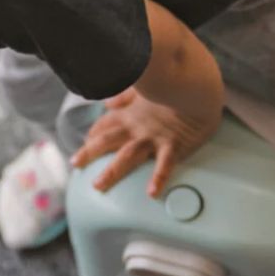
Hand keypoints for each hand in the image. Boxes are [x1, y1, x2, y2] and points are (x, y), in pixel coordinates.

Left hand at [70, 87, 221, 196]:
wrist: (200, 83)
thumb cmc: (174, 82)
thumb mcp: (146, 85)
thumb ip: (126, 95)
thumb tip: (108, 102)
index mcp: (132, 113)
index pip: (107, 124)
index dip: (94, 132)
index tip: (86, 141)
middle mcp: (139, 127)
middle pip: (109, 140)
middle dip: (90, 152)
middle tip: (74, 163)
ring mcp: (155, 138)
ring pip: (128, 156)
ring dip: (112, 171)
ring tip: (98, 185)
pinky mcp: (174, 145)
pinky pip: (165, 164)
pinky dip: (158, 178)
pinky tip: (151, 193)